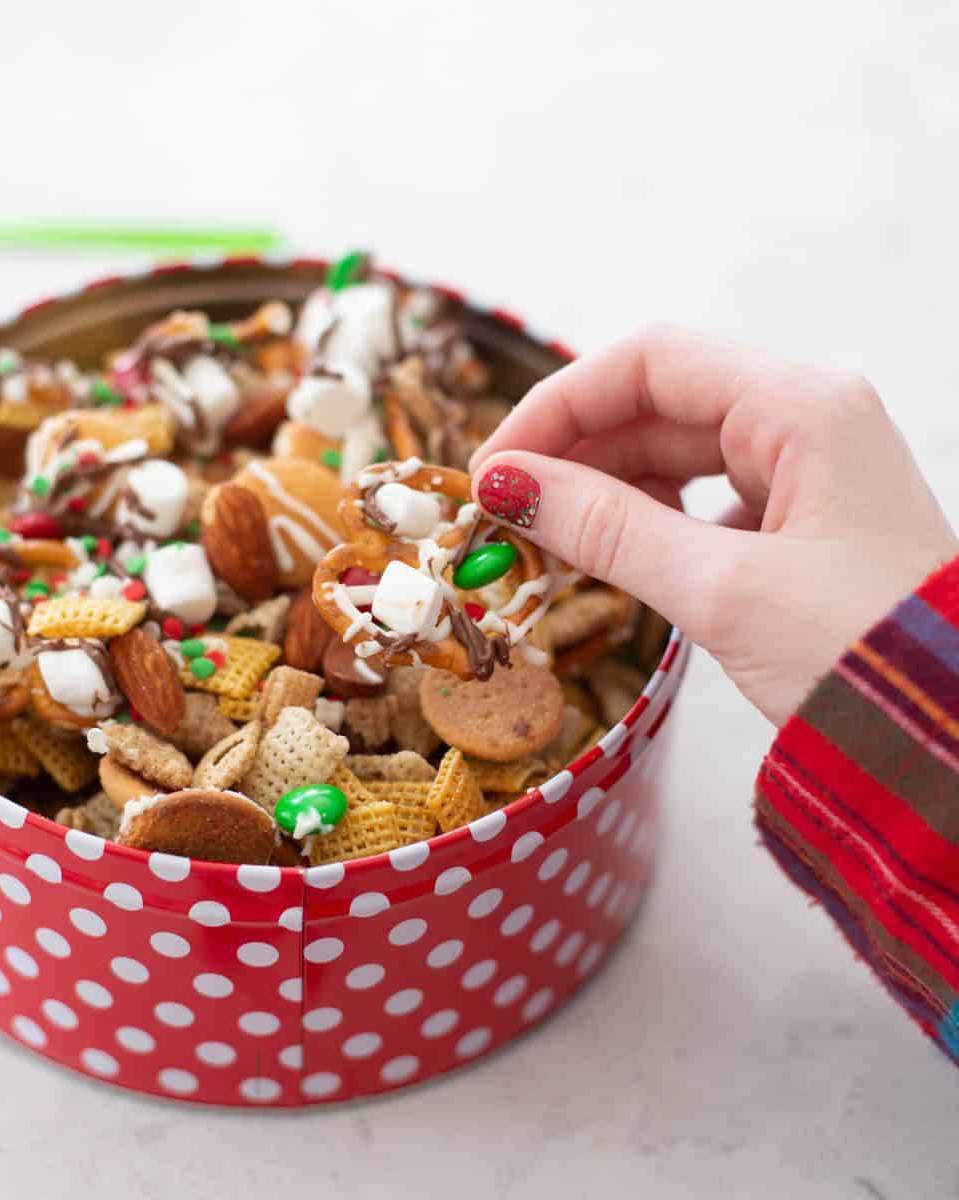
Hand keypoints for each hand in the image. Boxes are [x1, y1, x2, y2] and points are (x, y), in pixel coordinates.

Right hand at [470, 324, 958, 725]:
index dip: (557, 405)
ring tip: (546, 537)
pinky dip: (646, 519)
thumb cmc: (863, 656)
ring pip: (676, 450)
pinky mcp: (801, 520)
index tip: (492, 468)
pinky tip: (609, 553)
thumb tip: (505, 486)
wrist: (958, 741)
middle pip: (658, 402)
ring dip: (603, 487)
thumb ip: (607, 528)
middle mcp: (807, 420)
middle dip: (573, 451)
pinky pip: (702, 496)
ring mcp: (807, 470)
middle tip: (502, 512)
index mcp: (802, 407)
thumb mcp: (721, 590)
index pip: (650, 362)